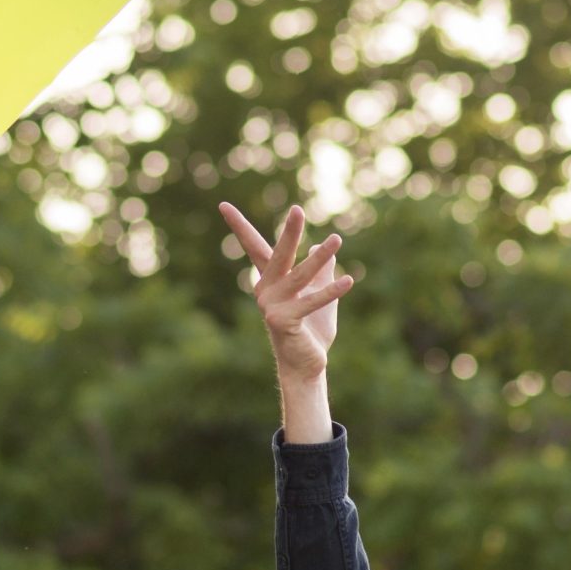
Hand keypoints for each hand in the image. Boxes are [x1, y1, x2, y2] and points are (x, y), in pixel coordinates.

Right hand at [220, 202, 353, 382]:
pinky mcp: (283, 321)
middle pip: (278, 255)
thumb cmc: (310, 329)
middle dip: (289, 233)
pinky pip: (311, 302)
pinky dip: (330, 291)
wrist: (306, 365)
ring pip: (300, 276)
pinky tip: (348, 280)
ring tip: (337, 240)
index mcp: (271, 280)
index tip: (222, 204)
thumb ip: (320, 271)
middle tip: (297, 210)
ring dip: (320, 258)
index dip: (239, 226)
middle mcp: (266, 290)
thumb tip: (321, 246)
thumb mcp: (318, 293)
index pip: (254, 247)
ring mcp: (272, 306)